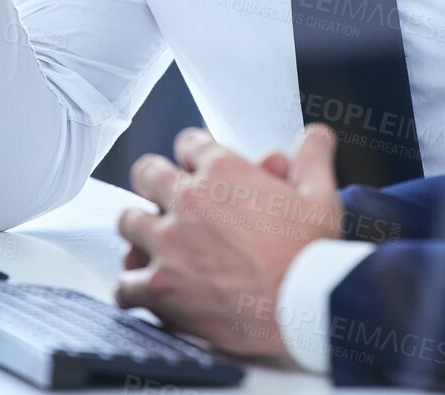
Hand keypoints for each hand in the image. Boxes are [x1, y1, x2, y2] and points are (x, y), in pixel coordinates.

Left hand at [116, 125, 342, 363]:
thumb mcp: (320, 197)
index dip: (193, 153)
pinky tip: (143, 289)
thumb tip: (316, 135)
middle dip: (154, 182)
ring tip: (151, 242)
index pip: (189, 142)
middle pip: (147, 173)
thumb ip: (313, 159)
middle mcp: (189, 200)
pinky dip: (131, 287)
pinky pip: (124, 283)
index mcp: (224, 171)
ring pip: (128, 222)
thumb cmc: (312, 255)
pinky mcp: (159, 286)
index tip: (197, 166)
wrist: (302, 310)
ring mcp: (168, 243)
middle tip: (164, 197)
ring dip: (139, 229)